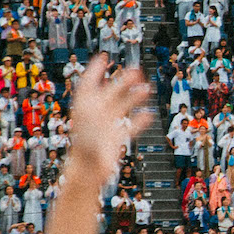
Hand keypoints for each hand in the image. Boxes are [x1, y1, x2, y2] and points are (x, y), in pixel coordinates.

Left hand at [63, 56, 152, 184]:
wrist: (86, 175)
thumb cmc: (85, 157)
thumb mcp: (92, 140)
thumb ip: (100, 133)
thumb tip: (106, 138)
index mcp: (86, 109)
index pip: (89, 83)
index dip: (95, 70)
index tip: (103, 57)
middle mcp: (96, 115)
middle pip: (110, 92)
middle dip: (123, 81)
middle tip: (136, 70)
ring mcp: (106, 125)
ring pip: (121, 106)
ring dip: (133, 97)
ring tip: (146, 88)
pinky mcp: (114, 137)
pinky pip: (128, 126)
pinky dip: (139, 121)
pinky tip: (148, 115)